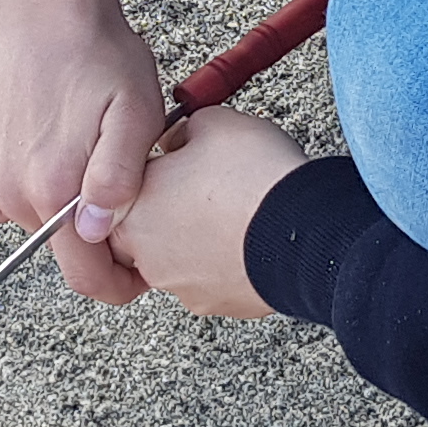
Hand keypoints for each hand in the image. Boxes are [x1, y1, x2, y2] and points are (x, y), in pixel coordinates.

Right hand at [0, 0, 165, 305]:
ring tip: (70, 158)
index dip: (116, 284)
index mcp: (53, 187)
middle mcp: (8, 187)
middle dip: (85, 233)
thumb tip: (94, 232)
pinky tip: (26, 159)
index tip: (133, 274)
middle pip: (53, 245)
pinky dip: (0, 191)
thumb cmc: (98, 55)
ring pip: (19, 220)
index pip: (84, 275)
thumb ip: (117, 181)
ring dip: (46, 205)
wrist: (47, 6)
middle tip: (108, 186)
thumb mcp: (137, 115)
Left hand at [106, 107, 304, 318]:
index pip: (122, 190)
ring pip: (179, 257)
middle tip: (207, 185)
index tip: (176, 162)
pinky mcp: (217, 304)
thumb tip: (179, 141)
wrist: (305, 229)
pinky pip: (212, 278)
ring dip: (199, 236)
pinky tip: (249, 236)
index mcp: (131, 210)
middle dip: (171, 208)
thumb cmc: (253, 177)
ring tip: (235, 210)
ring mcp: (182, 286)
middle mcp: (147, 257)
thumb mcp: (211, 121)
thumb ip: (181, 131)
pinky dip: (226, 260)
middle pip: (147, 227)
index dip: (154, 170)